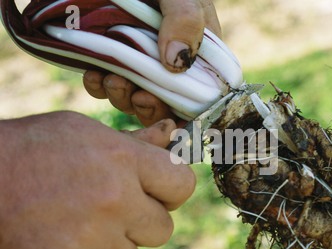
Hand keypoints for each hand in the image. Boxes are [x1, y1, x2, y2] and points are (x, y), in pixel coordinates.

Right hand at [0, 111, 194, 248]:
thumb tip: (172, 136)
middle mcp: (115, 199)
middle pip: (162, 230)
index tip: (154, 194)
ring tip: (75, 226)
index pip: (183, 186)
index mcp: (123, 159)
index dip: (170, 192)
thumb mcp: (84, 132)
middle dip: (139, 224)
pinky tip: (58, 247)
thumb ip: (133, 142)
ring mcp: (90, 237)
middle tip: (107, 211)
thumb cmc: (30, 149)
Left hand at [83, 0, 221, 126]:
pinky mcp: (111, 58)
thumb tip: (176, 65)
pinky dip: (99, 86)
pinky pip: (106, 84)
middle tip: (140, 97)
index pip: (201, 93)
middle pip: (166, 104)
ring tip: (114, 80)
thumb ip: (186, 20)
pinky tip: (95, 74)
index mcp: (198, 51)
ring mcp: (139, 61)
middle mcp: (170, 61)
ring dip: (124, 98)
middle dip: (152, 107)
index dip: (186, 110)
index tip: (169, 109)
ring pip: (135, 98)